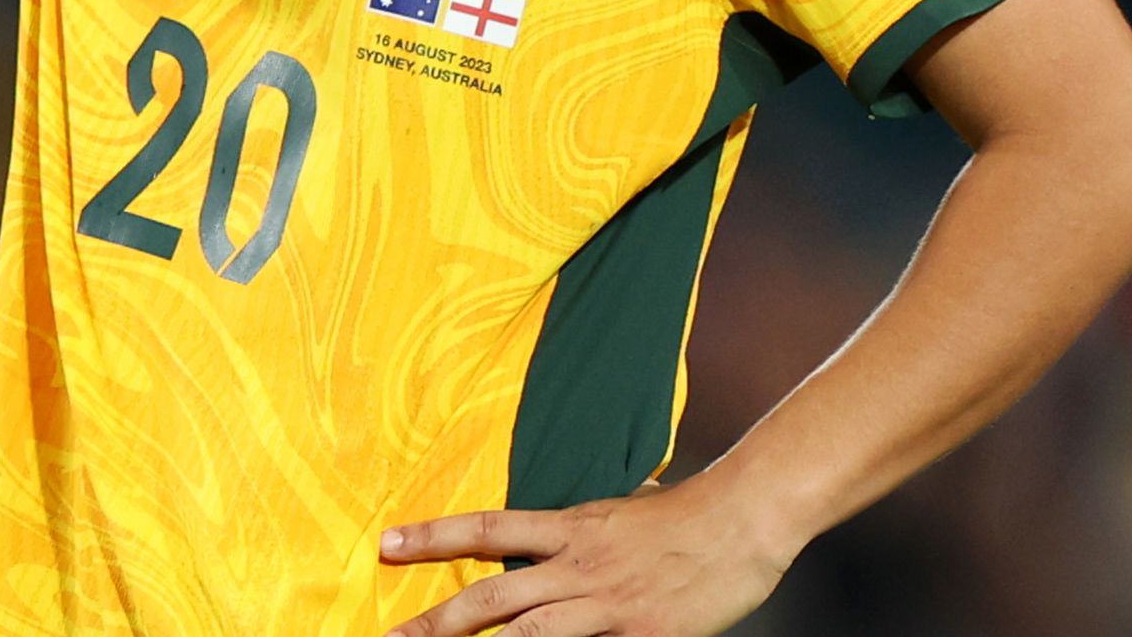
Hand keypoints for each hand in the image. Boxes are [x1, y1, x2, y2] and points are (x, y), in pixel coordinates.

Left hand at [379, 475, 799, 636]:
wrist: (744, 519)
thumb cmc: (687, 512)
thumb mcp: (621, 507)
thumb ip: (581, 527)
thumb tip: (556, 528)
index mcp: (571, 528)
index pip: (486, 529)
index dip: (433, 535)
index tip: (386, 542)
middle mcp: (579, 568)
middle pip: (492, 599)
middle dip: (435, 622)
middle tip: (389, 635)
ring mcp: (608, 607)